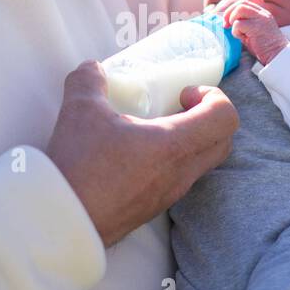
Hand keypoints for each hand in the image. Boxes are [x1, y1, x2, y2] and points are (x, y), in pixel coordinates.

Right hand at [47, 60, 238, 247]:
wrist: (63, 221)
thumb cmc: (79, 165)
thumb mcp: (80, 109)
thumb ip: (89, 80)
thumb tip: (93, 69)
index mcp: (174, 145)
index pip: (226, 118)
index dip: (213, 97)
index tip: (182, 94)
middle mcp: (181, 173)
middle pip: (223, 142)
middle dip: (208, 118)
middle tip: (176, 107)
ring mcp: (170, 195)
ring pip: (202, 163)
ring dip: (190, 140)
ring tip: (152, 130)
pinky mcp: (154, 209)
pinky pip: (180, 180)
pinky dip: (172, 161)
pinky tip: (136, 155)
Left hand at [219, 0, 287, 65]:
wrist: (277, 56)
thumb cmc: (264, 47)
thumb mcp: (252, 31)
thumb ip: (243, 23)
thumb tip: (226, 21)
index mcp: (262, 13)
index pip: (246, 1)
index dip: (234, 7)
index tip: (229, 20)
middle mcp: (262, 13)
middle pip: (241, 2)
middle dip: (229, 12)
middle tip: (226, 25)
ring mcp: (261, 19)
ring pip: (240, 8)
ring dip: (233, 19)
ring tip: (237, 31)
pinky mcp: (256, 27)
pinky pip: (238, 23)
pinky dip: (236, 31)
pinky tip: (242, 38)